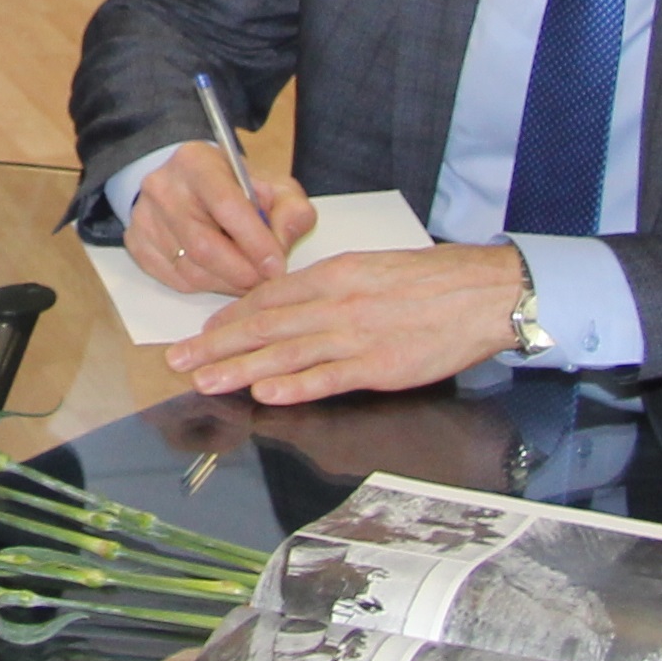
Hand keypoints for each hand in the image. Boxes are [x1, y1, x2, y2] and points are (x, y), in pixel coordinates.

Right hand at [126, 143, 314, 293]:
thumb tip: (281, 243)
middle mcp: (162, 187)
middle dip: (241, 272)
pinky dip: (205, 286)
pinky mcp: (136, 243)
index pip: (226, 206)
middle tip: (265, 281)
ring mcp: (144, 217)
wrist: (188, 185)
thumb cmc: (234, 187)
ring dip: (226, 283)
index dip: (255, 242)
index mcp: (196, 162)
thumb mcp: (273, 186)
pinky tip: (221, 276)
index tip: (276, 266)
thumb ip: (292, 211)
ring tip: (247, 278)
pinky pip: (174, 280)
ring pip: (190, 270)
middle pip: (203, 246)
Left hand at [170, 241, 528, 405]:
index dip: (230, 316)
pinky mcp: (380, 366)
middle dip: (216, 344)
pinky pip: (330, 378)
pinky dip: (296, 386)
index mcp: (332, 274)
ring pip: (286, 353)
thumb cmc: (429, 280)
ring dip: (239, 368)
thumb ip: (328, 286)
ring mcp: (356, 336)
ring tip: (205, 380)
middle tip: (178, 359)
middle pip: (263, 325)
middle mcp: (336, 303)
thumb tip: (288, 303)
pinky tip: (266, 393)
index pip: (267, 296)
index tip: (203, 331)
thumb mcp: (369, 268)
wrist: (483, 292)